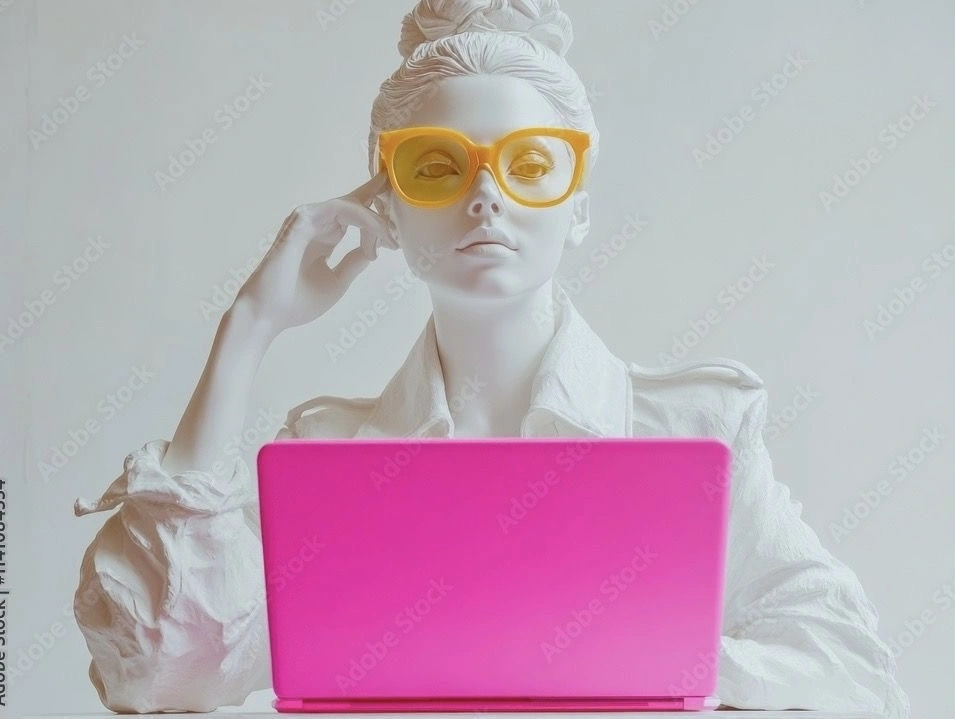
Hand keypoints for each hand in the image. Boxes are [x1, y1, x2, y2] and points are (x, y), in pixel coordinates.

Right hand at [233, 172, 397, 337]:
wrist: (269, 315)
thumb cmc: (297, 302)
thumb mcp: (337, 281)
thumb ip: (354, 262)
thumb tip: (374, 249)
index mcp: (322, 235)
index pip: (353, 212)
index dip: (376, 208)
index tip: (400, 220)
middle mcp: (315, 222)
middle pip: (355, 201)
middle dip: (382, 203)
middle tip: (404, 212)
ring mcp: (307, 219)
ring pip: (352, 205)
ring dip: (376, 219)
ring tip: (394, 237)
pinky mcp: (302, 221)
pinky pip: (341, 211)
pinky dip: (364, 221)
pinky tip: (379, 235)